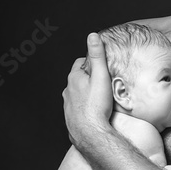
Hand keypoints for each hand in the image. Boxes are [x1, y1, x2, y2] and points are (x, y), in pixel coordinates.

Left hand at [63, 32, 113, 148]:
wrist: (90, 134)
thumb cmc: (96, 105)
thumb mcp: (101, 76)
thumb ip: (97, 56)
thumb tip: (92, 36)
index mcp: (74, 78)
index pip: (80, 63)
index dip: (91, 63)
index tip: (101, 67)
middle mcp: (67, 91)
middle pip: (78, 79)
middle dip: (88, 78)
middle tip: (103, 81)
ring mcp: (67, 105)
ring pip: (77, 94)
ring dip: (86, 93)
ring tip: (100, 97)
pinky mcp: (70, 118)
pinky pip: (78, 108)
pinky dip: (84, 107)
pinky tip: (94, 111)